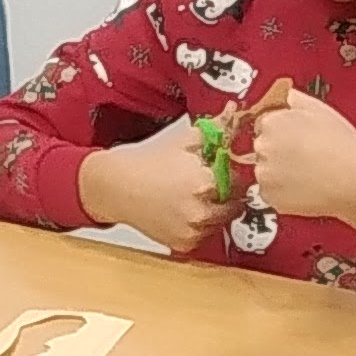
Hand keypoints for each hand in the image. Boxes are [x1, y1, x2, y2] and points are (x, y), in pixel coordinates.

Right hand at [77, 131, 242, 253]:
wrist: (115, 187)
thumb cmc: (146, 163)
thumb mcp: (184, 140)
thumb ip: (215, 129)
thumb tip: (234, 111)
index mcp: (205, 183)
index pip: (241, 182)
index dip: (234, 174)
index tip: (226, 170)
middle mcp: (201, 212)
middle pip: (235, 204)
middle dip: (227, 193)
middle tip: (206, 182)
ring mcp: (193, 231)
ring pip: (221, 221)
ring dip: (215, 210)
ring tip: (190, 194)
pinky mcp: (184, 244)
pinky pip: (205, 235)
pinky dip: (199, 224)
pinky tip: (182, 209)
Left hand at [245, 87, 355, 242]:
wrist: (352, 181)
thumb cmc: (341, 146)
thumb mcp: (322, 110)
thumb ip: (298, 99)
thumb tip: (288, 96)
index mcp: (272, 122)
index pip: (265, 124)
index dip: (282, 132)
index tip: (294, 139)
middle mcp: (263, 147)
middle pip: (264, 147)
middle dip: (279, 151)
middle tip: (304, 156)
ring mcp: (264, 173)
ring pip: (267, 170)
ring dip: (280, 172)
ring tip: (306, 172)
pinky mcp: (270, 197)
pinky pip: (271, 192)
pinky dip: (283, 192)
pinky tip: (303, 186)